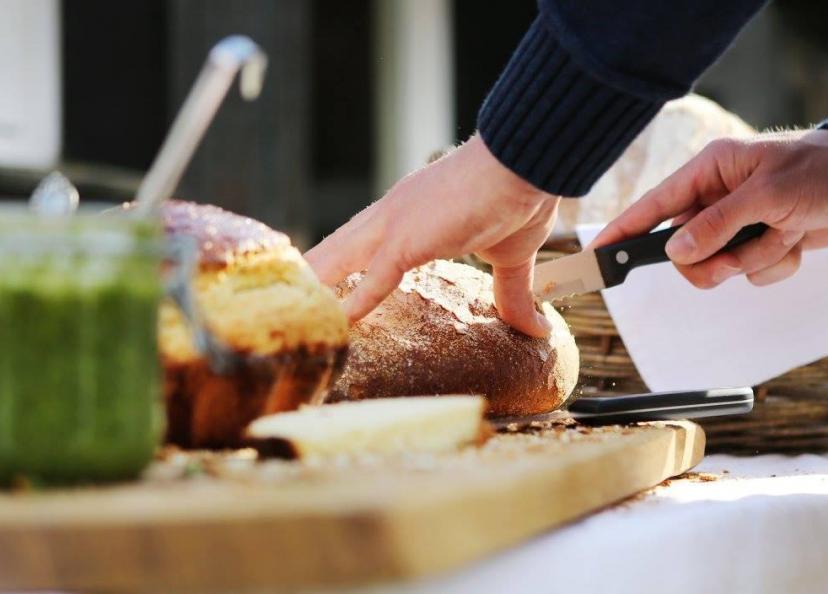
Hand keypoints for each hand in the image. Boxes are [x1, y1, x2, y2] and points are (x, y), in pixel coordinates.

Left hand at [305, 134, 559, 336]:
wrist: (527, 162)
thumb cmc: (518, 195)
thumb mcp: (511, 256)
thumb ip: (512, 293)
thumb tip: (535, 327)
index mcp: (406, 217)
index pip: (357, 245)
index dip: (333, 267)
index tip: (314, 291)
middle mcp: (389, 217)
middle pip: (333, 251)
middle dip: (306, 279)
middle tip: (278, 306)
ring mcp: (393, 225)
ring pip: (337, 261)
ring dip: (312, 290)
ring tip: (285, 317)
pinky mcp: (408, 238)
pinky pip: (373, 278)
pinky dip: (352, 302)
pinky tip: (334, 325)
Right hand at [593, 129, 827, 287]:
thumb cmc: (821, 171)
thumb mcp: (767, 194)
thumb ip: (717, 224)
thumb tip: (676, 252)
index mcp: (709, 172)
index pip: (654, 205)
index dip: (624, 231)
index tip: (598, 255)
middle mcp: (717, 198)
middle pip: (683, 249)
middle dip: (712, 261)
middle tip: (735, 257)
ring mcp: (737, 223)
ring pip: (717, 265)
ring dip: (751, 260)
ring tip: (780, 235)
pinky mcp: (759, 241)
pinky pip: (749, 272)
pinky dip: (774, 264)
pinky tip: (794, 239)